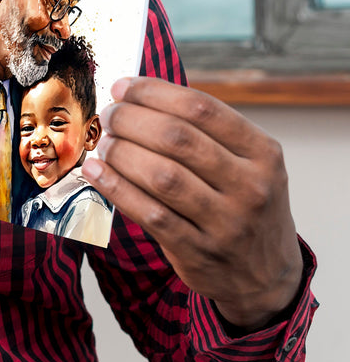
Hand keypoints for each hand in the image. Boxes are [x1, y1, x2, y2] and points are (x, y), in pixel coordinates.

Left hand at [82, 77, 302, 330]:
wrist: (264, 275)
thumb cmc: (243, 206)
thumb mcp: (247, 164)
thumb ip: (204, 132)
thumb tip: (138, 98)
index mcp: (262, 153)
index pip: (202, 108)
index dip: (153, 92)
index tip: (123, 87)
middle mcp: (250, 185)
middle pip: (177, 138)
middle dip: (131, 120)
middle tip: (109, 116)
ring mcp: (225, 222)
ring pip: (161, 175)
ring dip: (121, 153)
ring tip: (104, 143)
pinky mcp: (198, 251)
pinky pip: (149, 213)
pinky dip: (116, 188)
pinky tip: (98, 172)